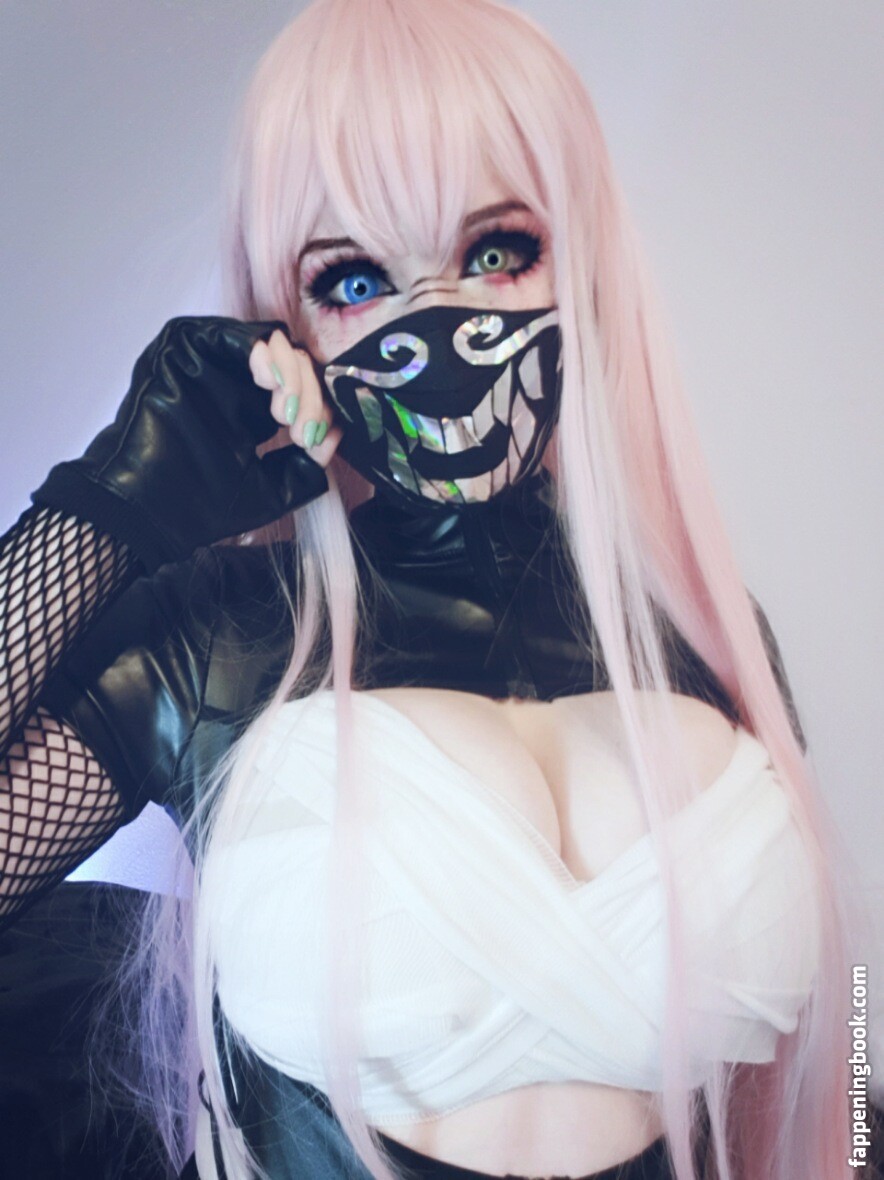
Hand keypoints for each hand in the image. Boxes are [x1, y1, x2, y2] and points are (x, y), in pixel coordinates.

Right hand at [30, 316, 329, 572]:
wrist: (147, 511)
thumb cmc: (202, 505)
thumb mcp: (273, 486)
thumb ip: (306, 463)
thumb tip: (337, 433)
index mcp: (250, 407)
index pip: (302, 388)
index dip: (319, 410)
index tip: (316, 444)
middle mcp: (232, 378)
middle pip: (294, 361)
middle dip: (311, 396)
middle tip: (305, 432)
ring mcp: (208, 358)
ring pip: (273, 343)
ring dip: (293, 377)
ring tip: (287, 416)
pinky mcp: (185, 344)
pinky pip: (237, 333)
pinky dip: (266, 355)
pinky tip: (273, 387)